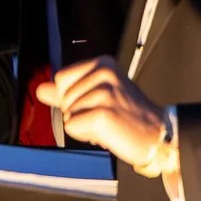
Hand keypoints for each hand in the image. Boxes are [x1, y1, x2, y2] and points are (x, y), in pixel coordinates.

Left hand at [41, 56, 169, 170]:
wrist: (159, 136)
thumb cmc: (128, 117)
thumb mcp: (97, 96)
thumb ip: (67, 91)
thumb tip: (41, 89)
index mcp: (103, 64)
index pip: (60, 78)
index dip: (72, 96)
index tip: (97, 103)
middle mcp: (104, 73)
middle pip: (61, 96)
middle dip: (76, 112)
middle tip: (105, 116)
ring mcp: (104, 93)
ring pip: (66, 113)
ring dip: (83, 125)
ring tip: (108, 123)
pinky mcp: (103, 113)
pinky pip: (72, 127)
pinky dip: (85, 135)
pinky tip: (108, 133)